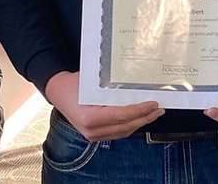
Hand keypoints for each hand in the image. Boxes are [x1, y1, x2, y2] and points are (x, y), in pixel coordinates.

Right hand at [45, 71, 163, 140]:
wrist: (58, 92)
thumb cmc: (73, 84)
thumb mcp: (92, 81)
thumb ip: (110, 87)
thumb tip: (134, 84)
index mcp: (90, 117)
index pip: (121, 115)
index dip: (140, 111)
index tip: (153, 104)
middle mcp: (91, 130)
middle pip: (126, 126)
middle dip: (145, 118)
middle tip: (159, 109)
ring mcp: (93, 135)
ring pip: (124, 131)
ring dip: (140, 122)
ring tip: (153, 113)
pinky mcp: (95, 135)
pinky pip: (118, 132)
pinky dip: (131, 125)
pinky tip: (140, 117)